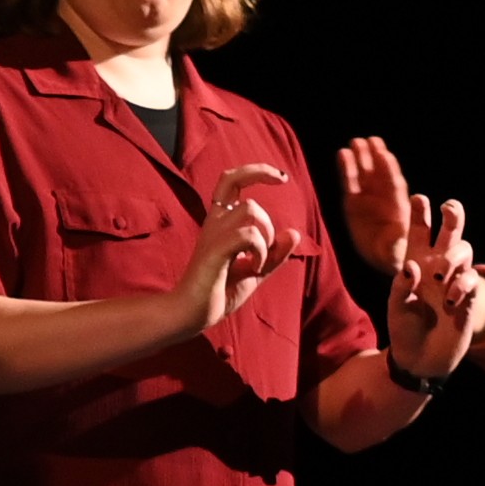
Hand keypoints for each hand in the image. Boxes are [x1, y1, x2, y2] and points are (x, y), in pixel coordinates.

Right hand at [172, 162, 295, 330]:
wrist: (190, 315)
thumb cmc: (217, 292)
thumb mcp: (255, 272)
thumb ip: (275, 254)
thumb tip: (294, 233)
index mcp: (220, 223)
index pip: (232, 180)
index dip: (256, 171)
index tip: (281, 178)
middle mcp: (214, 223)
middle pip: (248, 198)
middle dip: (268, 224)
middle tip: (265, 253)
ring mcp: (212, 235)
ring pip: (250, 209)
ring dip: (265, 237)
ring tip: (257, 263)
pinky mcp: (213, 252)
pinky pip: (247, 234)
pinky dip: (260, 250)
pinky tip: (253, 269)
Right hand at [335, 135, 425, 269]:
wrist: (385, 256)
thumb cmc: (398, 253)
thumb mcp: (399, 253)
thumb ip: (396, 245)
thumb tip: (396, 241)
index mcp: (399, 207)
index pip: (394, 185)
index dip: (389, 170)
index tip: (384, 155)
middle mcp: (384, 198)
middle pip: (379, 174)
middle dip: (375, 157)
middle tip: (370, 141)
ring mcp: (368, 198)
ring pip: (364, 174)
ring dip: (360, 158)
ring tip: (355, 142)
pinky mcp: (353, 202)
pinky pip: (349, 182)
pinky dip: (346, 168)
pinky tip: (342, 154)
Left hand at [380, 209, 478, 382]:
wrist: (420, 360)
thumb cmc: (403, 330)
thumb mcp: (395, 307)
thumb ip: (401, 286)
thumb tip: (412, 266)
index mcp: (415, 264)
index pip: (419, 233)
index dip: (420, 214)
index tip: (419, 198)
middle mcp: (437, 268)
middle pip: (450, 233)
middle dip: (453, 216)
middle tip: (449, 207)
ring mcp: (454, 282)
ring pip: (465, 251)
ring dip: (454, 256)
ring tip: (440, 275)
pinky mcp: (467, 299)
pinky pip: (471, 280)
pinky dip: (462, 285)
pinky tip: (450, 300)